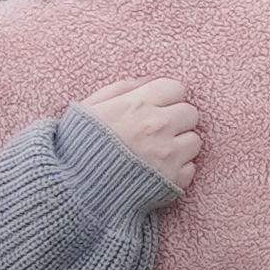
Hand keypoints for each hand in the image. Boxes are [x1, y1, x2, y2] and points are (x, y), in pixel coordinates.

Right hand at [83, 78, 200, 194]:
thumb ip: (121, 89)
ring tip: (155, 151)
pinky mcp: (175, 179)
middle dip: (176, 119)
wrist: (74, 189)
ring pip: (194, 140)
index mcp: (136, 105)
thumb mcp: (89, 108)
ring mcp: (168, 154)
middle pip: (190, 112)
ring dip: (179, 144)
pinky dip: (177, 169)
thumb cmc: (79, 145)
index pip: (175, 88)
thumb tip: (148, 80)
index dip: (166, 97)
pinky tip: (155, 170)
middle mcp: (156, 126)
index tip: (156, 107)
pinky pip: (190, 167)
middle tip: (157, 130)